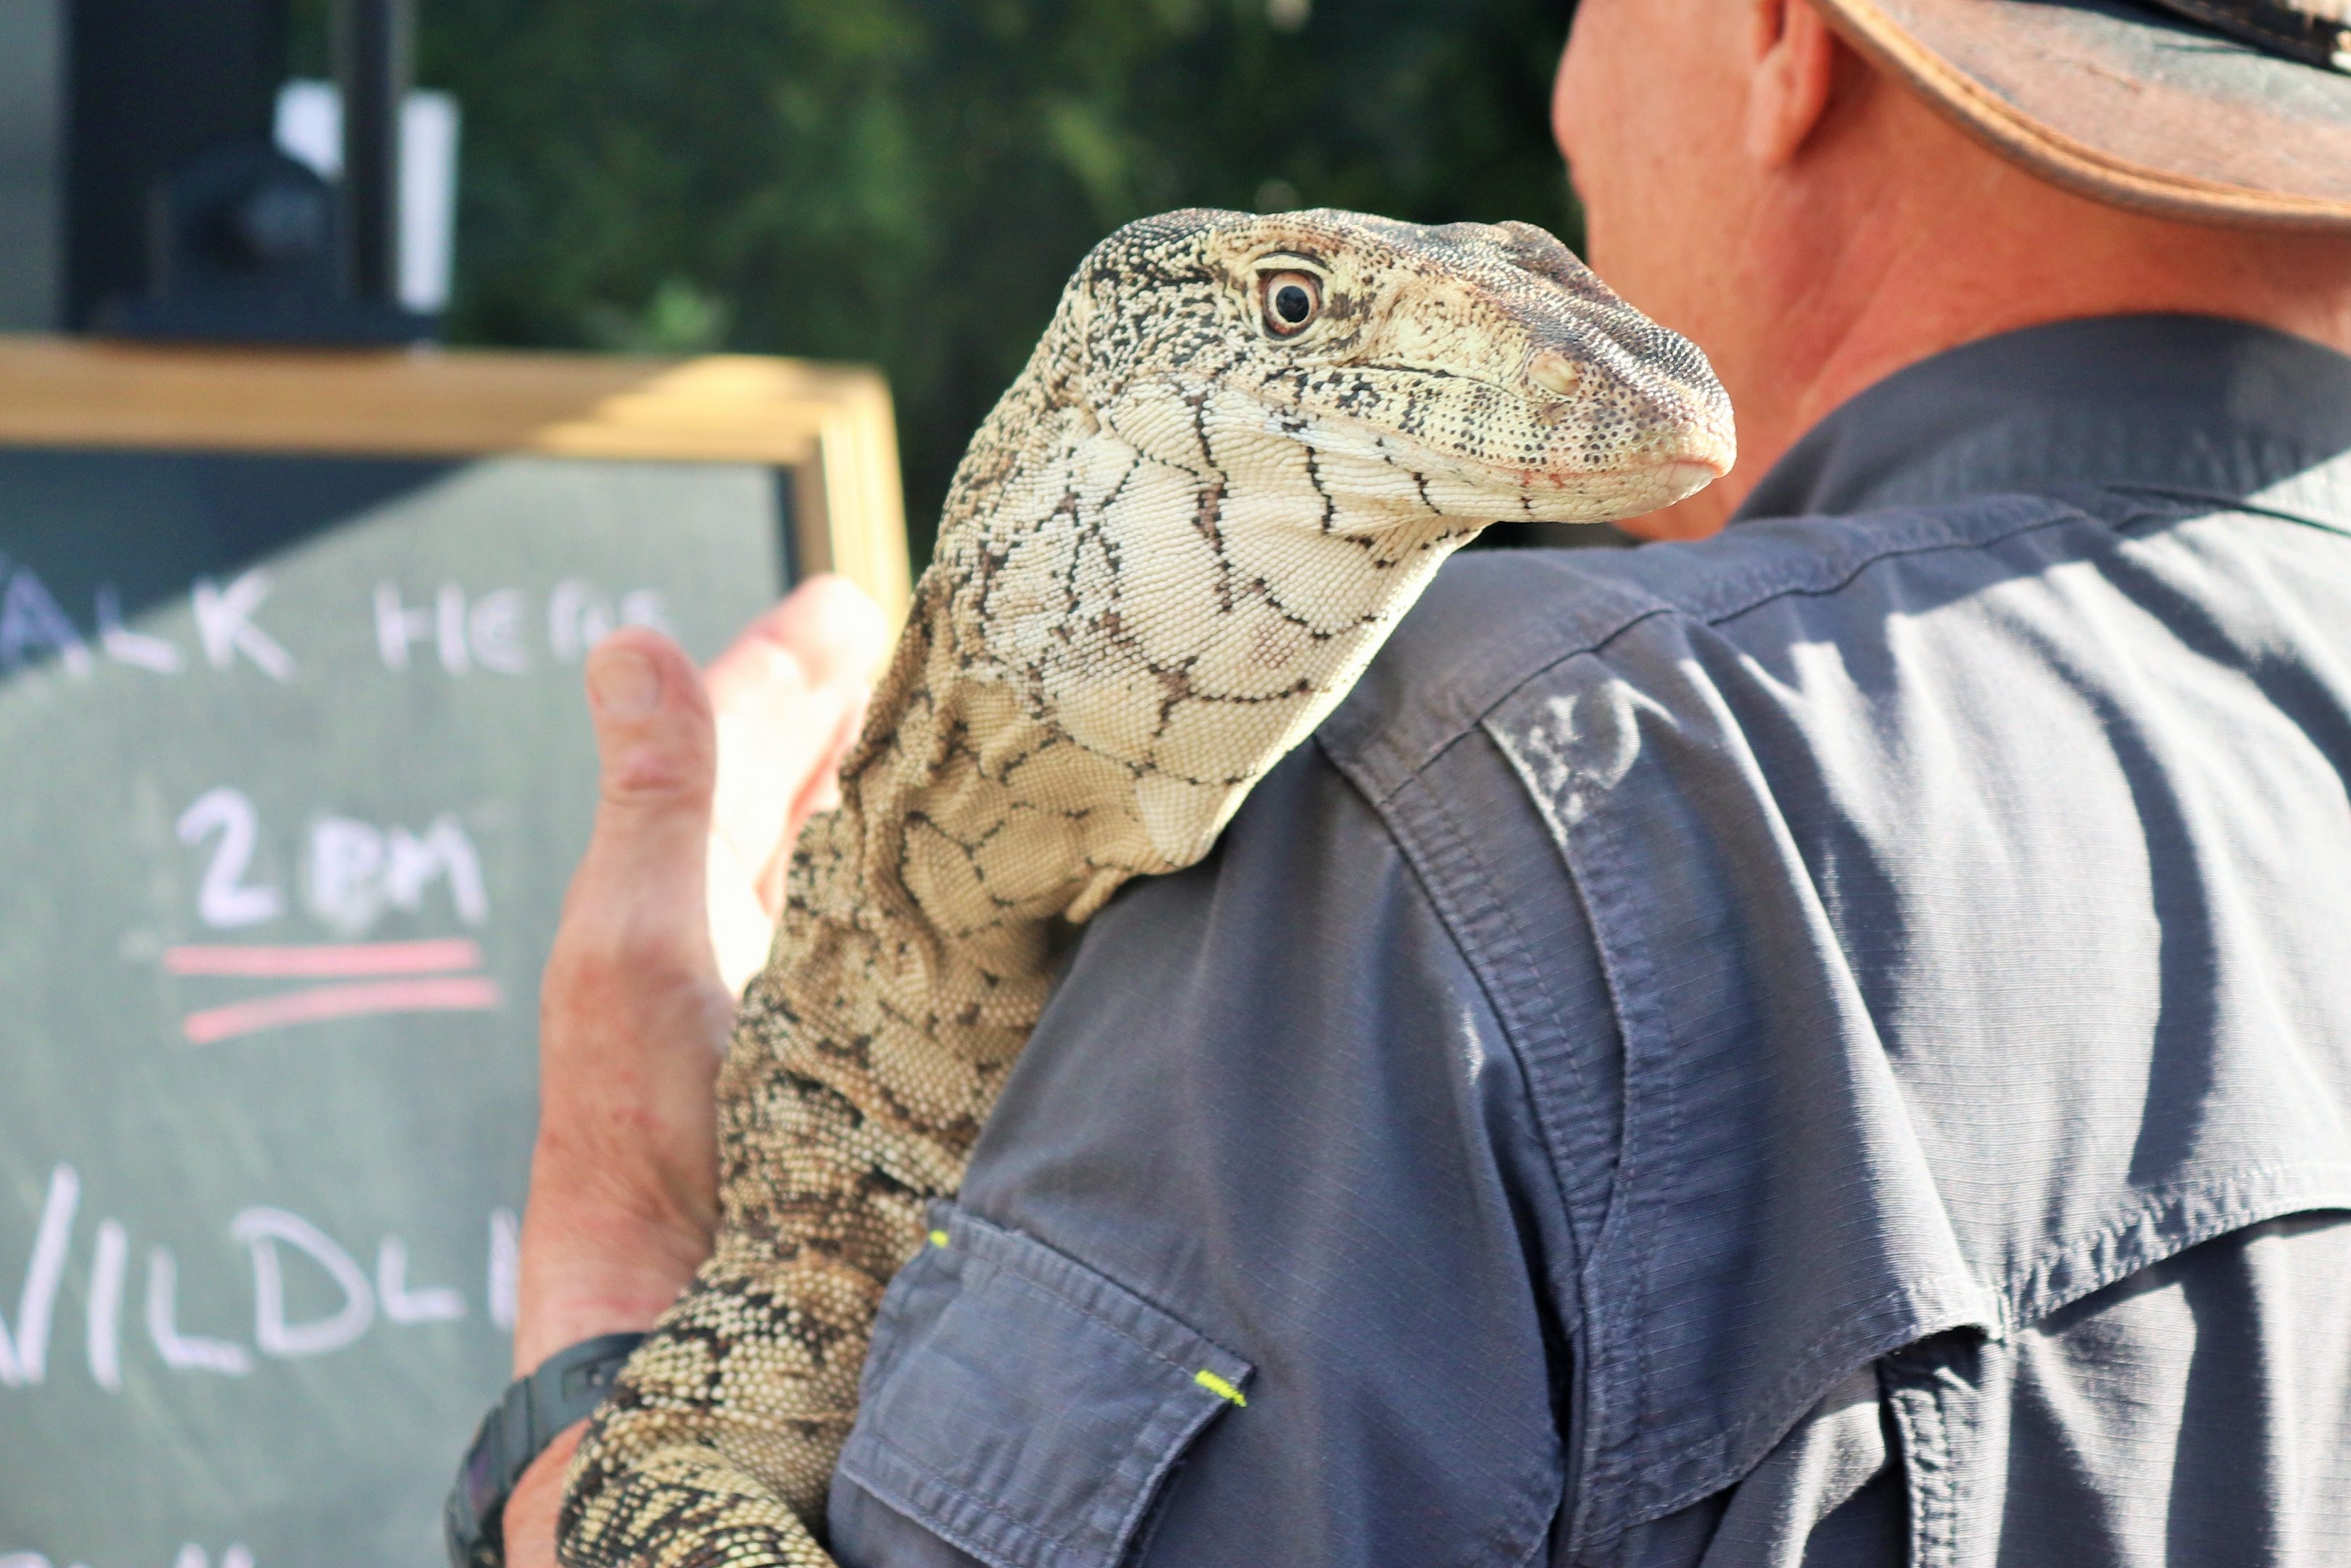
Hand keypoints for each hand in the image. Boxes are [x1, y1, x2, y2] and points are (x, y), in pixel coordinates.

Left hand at [502, 576, 887, 1567]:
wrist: (691, 1314)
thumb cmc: (645, 1131)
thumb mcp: (642, 940)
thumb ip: (658, 796)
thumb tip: (624, 641)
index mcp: (681, 889)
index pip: (740, 741)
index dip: (789, 665)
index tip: (850, 600)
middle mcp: (754, 933)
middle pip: (812, 791)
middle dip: (860, 712)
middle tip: (921, 639)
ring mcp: (820, 993)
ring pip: (869, 858)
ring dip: (909, 789)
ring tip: (965, 725)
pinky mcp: (881, 1053)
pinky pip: (917, 934)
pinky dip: (947, 882)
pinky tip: (993, 863)